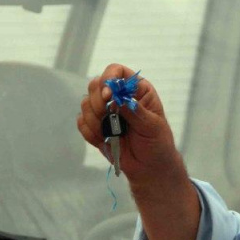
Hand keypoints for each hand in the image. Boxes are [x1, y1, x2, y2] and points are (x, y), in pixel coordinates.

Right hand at [76, 64, 181, 182]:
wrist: (150, 168)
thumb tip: (118, 99)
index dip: (108, 78)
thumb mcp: (152, 126)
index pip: (116, 71)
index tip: (108, 95)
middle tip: (108, 118)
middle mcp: (118, 97)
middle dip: (98, 103)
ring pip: (85, 103)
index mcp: (136, 90)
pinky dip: (90, 132)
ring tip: (111, 134)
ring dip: (95, 120)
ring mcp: (105, 111)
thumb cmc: (158, 143)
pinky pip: (82, 122)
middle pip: (95, 85)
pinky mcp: (96, 127)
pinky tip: (104, 141)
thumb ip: (135, 112)